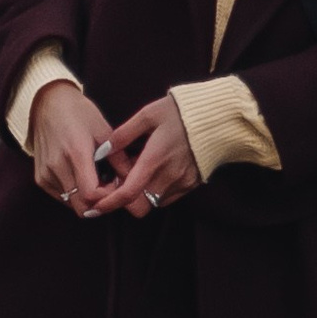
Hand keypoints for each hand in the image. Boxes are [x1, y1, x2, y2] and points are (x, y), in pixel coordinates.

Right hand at [28, 76, 116, 216]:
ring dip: (86, 200)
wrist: (47, 103)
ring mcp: (46, 174)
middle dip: (99, 204)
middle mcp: (57, 166)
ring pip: (71, 204)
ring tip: (96, 181)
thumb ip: (119, 158)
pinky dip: (74, 195)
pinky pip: (61, 198)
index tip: (116, 186)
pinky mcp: (40, 178)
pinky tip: (81, 178)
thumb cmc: (78, 113)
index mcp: (76, 152)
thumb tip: (135, 180)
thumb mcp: (103, 130)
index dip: (107, 197)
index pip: (91, 194)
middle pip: (81, 206)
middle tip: (109, 189)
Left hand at [90, 92, 200, 219]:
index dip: (110, 203)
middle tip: (120, 180)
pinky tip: (155, 171)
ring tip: (138, 171)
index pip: (129, 193)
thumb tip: (104, 150)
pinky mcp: (192, 184)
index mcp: (155, 159)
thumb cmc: (181, 112)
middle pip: (140, 205)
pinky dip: (156, 191)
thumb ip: (124, 134)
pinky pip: (168, 197)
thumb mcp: (149, 114)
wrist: (219, 117)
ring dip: (142, 194)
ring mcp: (183, 182)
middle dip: (126, 199)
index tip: (96, 205)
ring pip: (154, 202)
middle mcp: (169, 176)